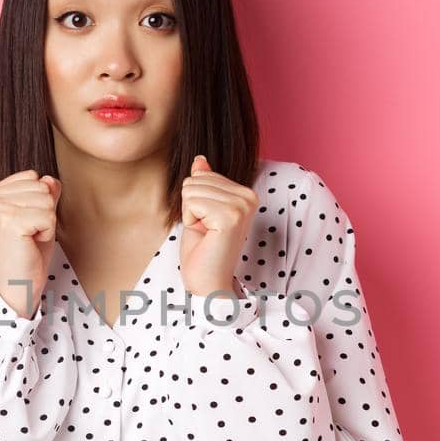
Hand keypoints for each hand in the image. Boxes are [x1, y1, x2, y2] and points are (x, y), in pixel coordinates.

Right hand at [0, 169, 60, 318]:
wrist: (17, 284)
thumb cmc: (26, 250)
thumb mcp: (36, 213)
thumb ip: (43, 192)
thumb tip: (51, 179)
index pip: (32, 177)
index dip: (37, 203)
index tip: (23, 224)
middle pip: (40, 186)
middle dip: (43, 212)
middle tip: (28, 234)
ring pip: (46, 199)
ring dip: (46, 222)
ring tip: (29, 239)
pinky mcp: (9, 222)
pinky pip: (49, 216)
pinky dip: (48, 233)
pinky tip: (31, 244)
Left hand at [178, 154, 257, 296]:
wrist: (207, 282)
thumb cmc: (203, 251)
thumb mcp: (200, 210)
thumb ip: (204, 183)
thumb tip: (200, 158)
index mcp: (245, 193)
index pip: (202, 175)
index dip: (195, 201)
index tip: (208, 223)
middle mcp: (249, 196)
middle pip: (196, 179)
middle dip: (191, 206)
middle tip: (205, 230)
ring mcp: (242, 206)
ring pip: (191, 189)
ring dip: (191, 214)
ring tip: (206, 233)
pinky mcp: (231, 216)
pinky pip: (192, 201)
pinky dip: (191, 220)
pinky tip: (205, 236)